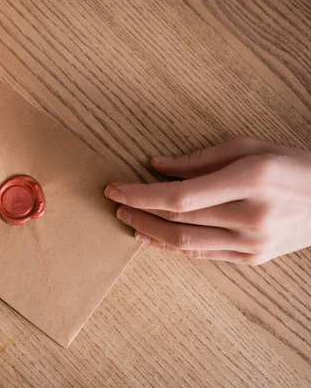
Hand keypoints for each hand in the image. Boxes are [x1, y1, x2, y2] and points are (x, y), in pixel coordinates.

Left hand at [105, 136, 310, 264]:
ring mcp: (253, 242)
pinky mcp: (253, 258)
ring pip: (186, 243)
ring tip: (127, 219)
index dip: (141, 194)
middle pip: (179, 220)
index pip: (180, 195)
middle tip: (116, 202)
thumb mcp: (250, 147)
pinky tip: (152, 237)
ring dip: (150, 232)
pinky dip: (172, 246)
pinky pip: (202, 255)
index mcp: (251, 179)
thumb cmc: (291, 166)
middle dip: (140, 211)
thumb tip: (156, 165)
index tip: (114, 188)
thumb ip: (199, 158)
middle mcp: (252, 215)